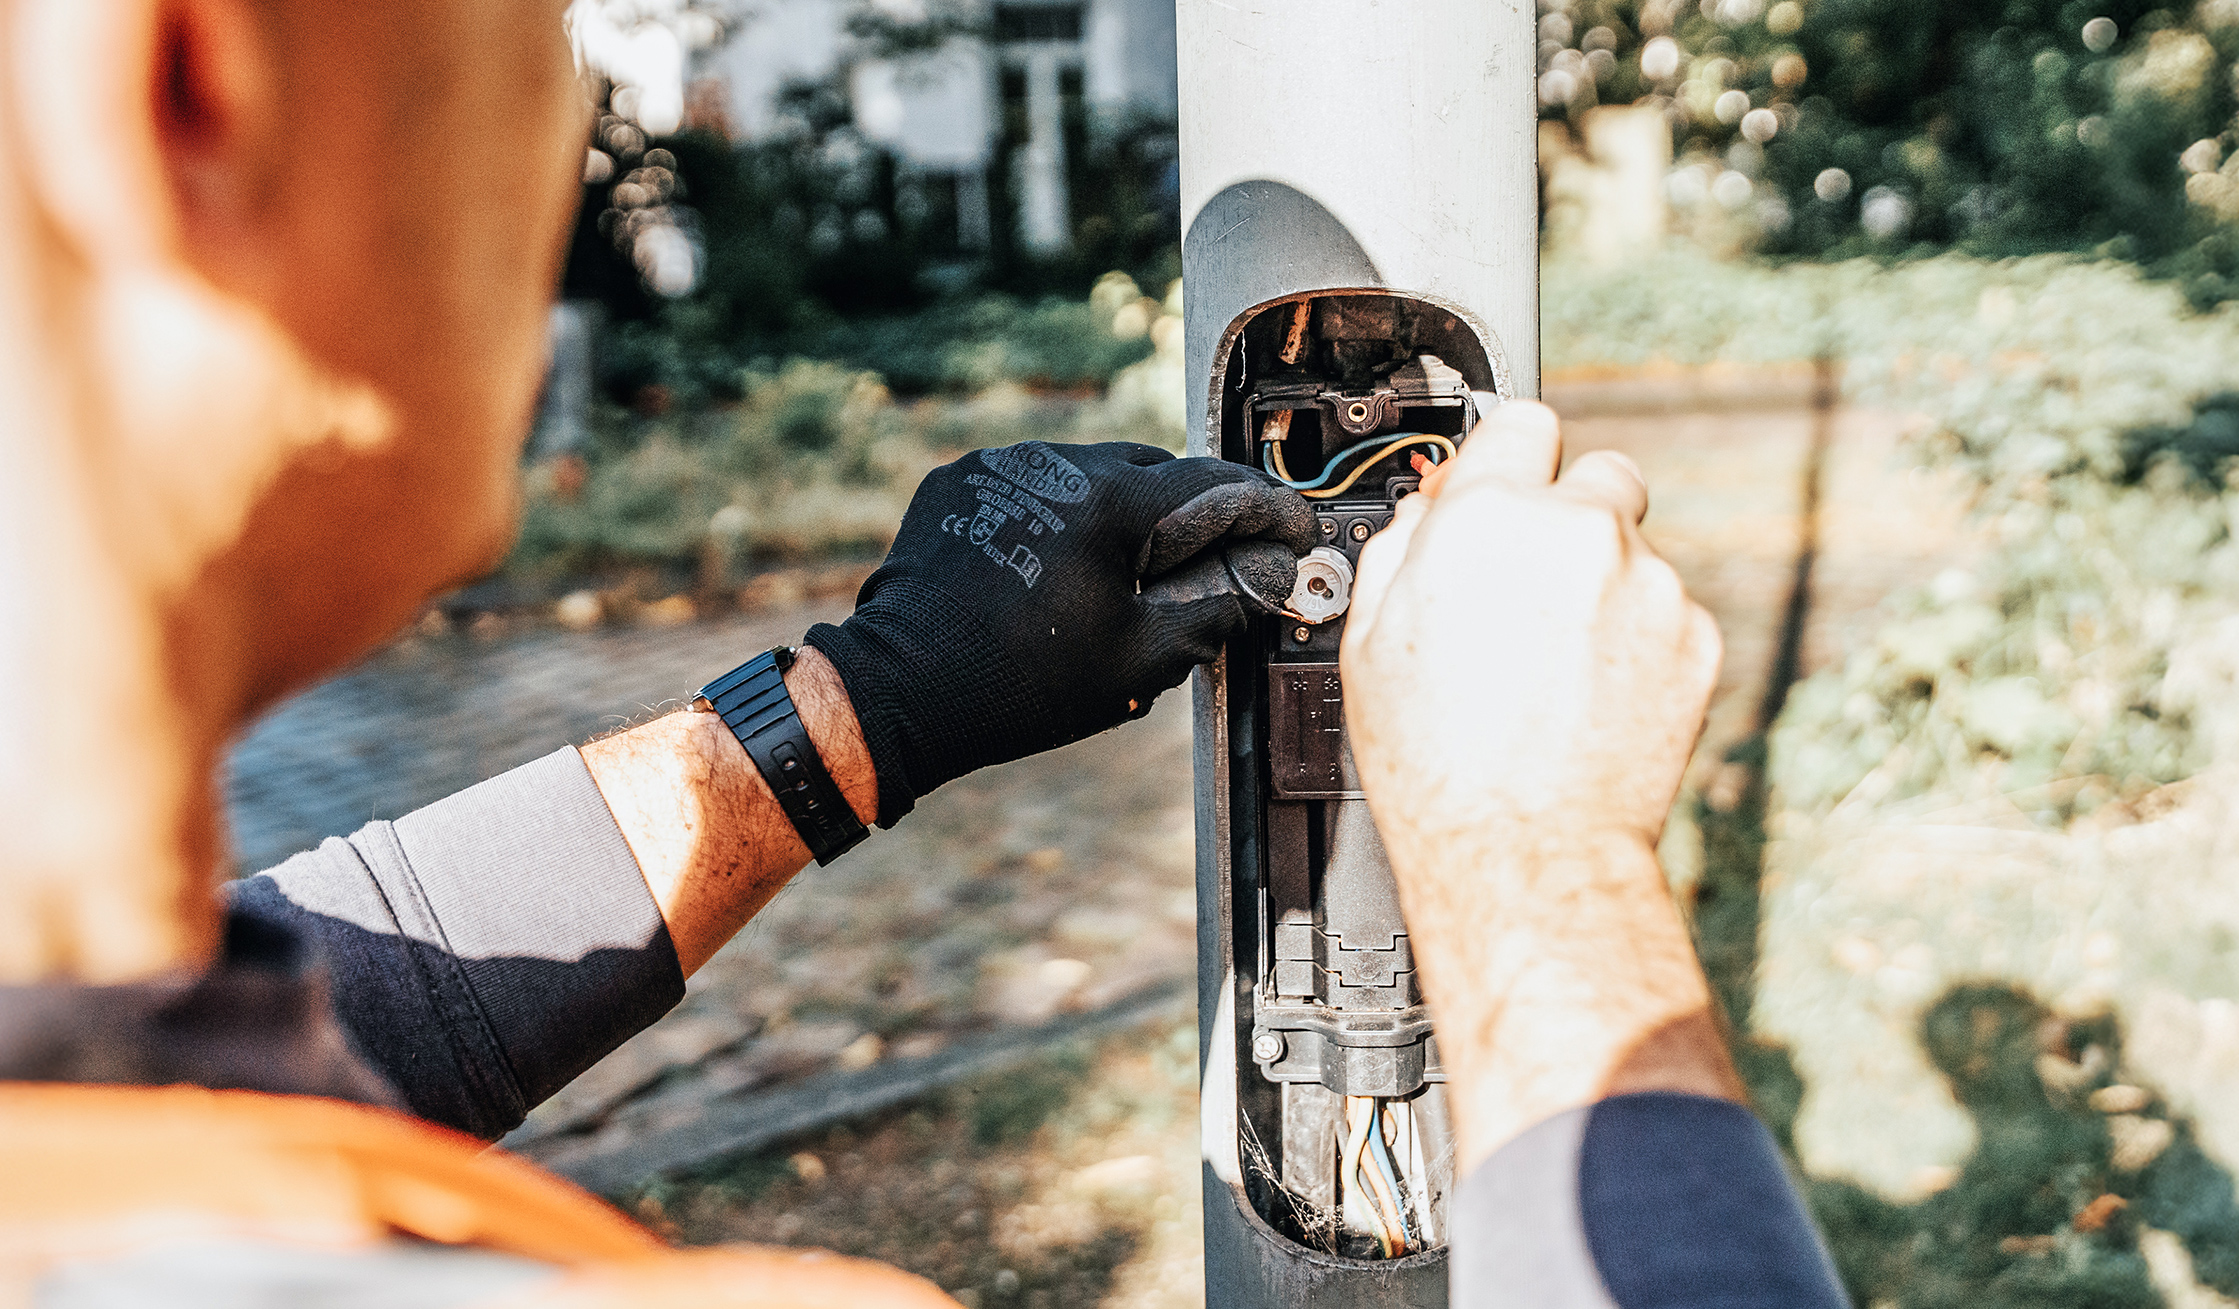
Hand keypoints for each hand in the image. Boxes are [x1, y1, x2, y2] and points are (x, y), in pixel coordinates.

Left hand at [808, 440, 1315, 824]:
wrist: (898, 691)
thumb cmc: (1015, 683)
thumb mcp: (1140, 658)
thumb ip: (1215, 609)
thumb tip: (1262, 581)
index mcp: (1107, 500)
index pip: (1212, 488)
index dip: (1263, 511)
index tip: (1293, 527)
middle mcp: (1053, 464)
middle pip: (1155, 472)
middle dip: (1192, 513)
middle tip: (1217, 560)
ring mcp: (1000, 467)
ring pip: (1092, 475)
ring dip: (1123, 512)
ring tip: (1133, 574)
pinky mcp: (961, 483)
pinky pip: (1036, 486)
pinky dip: (1063, 516)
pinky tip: (1065, 567)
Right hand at [1341, 402, 1736, 1168]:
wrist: (1526, 853)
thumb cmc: (1436, 763)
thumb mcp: (1369, 642)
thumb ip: (1402, 548)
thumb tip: (1431, 510)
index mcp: (1487, 519)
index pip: (1523, 422)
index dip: (1509, 459)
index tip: (1507, 486)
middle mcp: (1578, 533)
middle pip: (1595, 474)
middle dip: (1568, 515)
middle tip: (1533, 587)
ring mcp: (1648, 584)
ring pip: (1634, 548)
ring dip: (1603, 583)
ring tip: (1557, 665)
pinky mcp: (1696, 636)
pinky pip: (1668, 611)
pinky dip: (1640, 639)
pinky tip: (1594, 694)